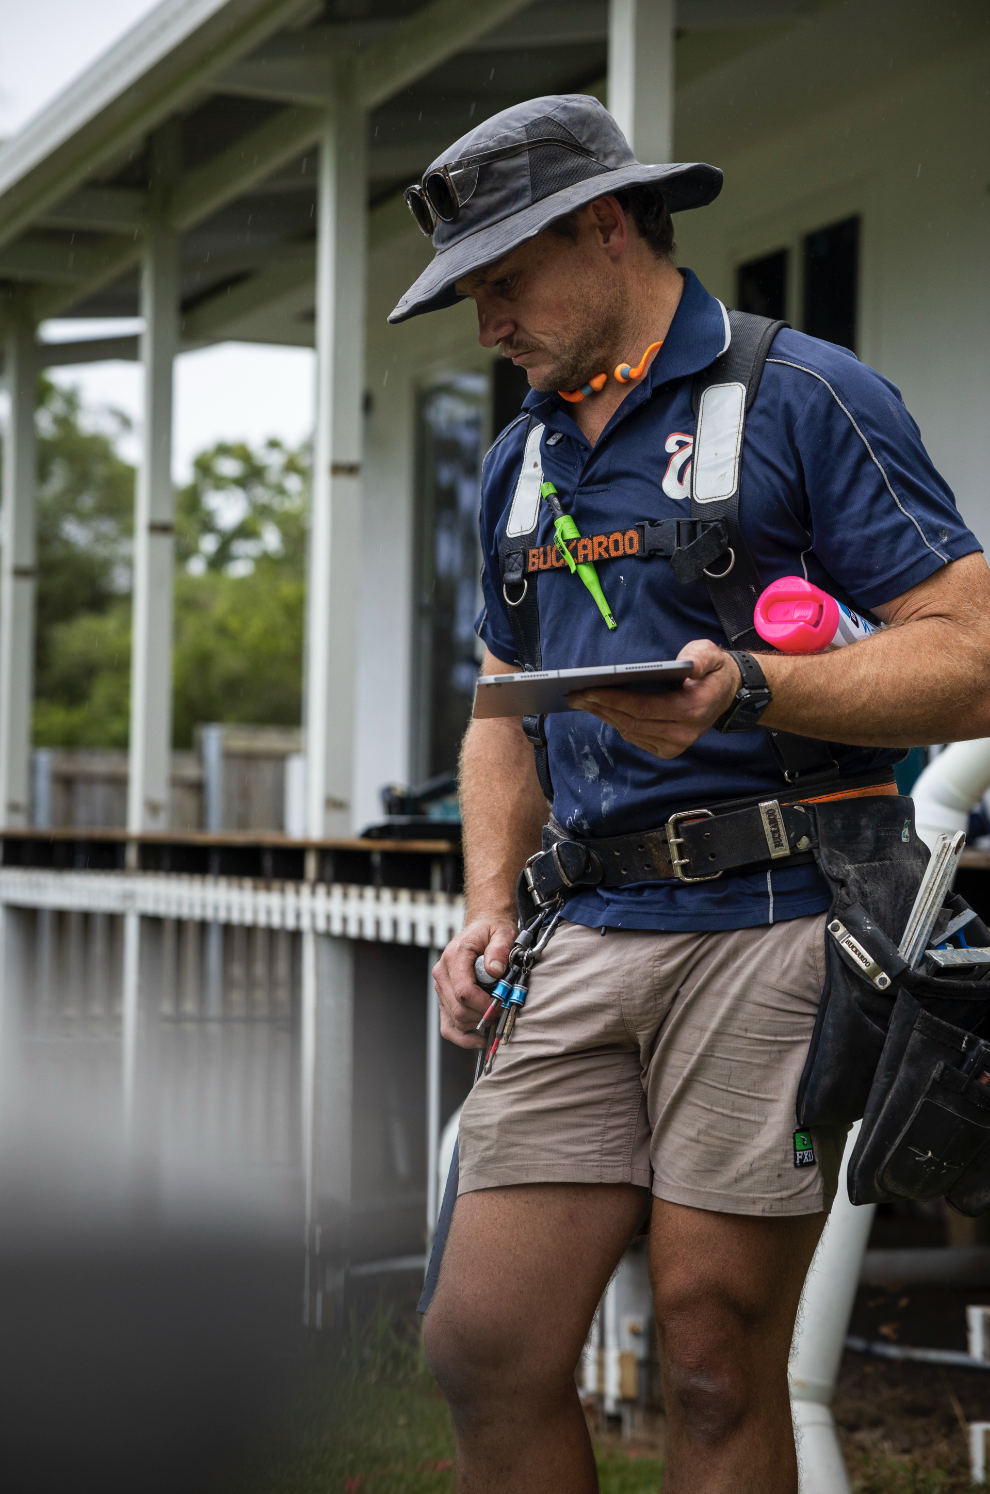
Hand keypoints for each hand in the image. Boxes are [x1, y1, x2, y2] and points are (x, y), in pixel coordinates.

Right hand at [432, 913, 517, 1049]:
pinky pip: (447, 1026)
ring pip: (454, 1020)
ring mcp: (441, 987)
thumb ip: (500, 949)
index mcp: (455, 956)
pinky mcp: (444, 998)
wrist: (481, 928)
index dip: (484, 1004)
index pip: (464, 991)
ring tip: (496, 1015)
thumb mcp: (502, 933)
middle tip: (503, 1010)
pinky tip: (479, 1040)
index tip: (502, 1005)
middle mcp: (442, 973)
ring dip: (477, 1024)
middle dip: (484, 1016)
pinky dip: (462, 1038)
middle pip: (459, 1009)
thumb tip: (495, 970)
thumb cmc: (492, 931)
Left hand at [569, 640, 741, 758]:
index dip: (613, 700)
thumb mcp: (712, 655)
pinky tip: (601, 710)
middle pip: (631, 722)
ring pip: (630, 731)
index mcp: (691, 710)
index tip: (588, 691)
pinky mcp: (668, 750)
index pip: (643, 708)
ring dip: (604, 716)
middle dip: (600, 707)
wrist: (728, 694)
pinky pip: (635, 737)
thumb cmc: (713, 671)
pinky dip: (617, 723)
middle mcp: (682, 734)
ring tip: (582, 701)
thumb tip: (688, 666)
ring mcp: (675, 745)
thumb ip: (701, 658)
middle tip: (575, 695)